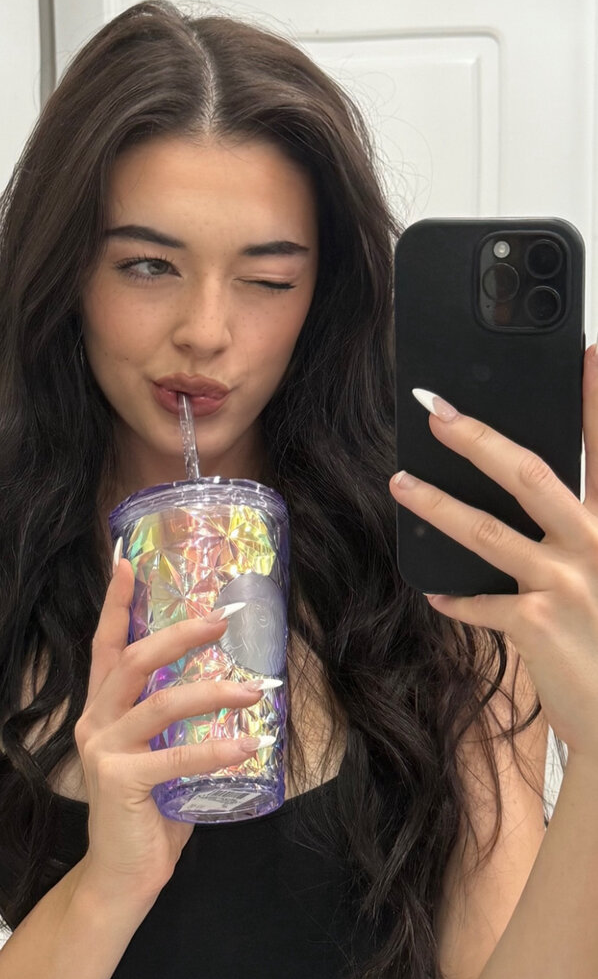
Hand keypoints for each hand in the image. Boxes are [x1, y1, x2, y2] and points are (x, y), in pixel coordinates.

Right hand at [74, 552, 267, 900]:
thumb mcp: (158, 754)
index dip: (114, 603)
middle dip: (177, 634)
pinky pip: (174, 757)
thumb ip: (175, 722)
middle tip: (220, 618)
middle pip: (132, 660)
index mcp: (101, 709)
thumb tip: (230, 686)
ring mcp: (103, 751)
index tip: (125, 561)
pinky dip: (215, 751)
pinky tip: (247, 748)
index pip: (104, 645)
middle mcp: (94, 721)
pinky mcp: (119, 781)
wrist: (120, 878)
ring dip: (211, 691)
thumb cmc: (147, 811)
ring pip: (159, 702)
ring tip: (254, 691)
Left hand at [388, 344, 597, 763]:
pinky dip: (455, 596)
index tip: (588, 352)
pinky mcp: (534, 626)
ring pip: (486, 531)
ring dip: (435, 503)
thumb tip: (540, 500)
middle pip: (530, 475)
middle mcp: (596, 548)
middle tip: (438, 411)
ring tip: (400, 482)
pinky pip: (479, 601)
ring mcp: (564, 585)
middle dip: (479, 438)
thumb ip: (584, 534)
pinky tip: (435, 591)